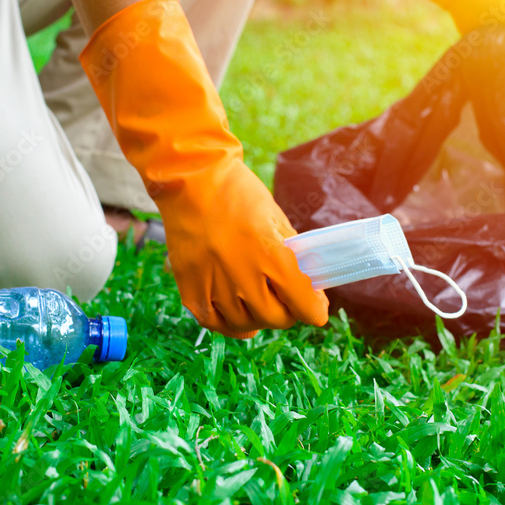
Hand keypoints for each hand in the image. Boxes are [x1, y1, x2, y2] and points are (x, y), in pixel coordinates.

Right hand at [163, 158, 329, 337]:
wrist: (190, 180)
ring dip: (259, 317)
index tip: (314, 306)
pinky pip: (214, 322)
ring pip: (247, 324)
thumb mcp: (276, 219)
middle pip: (277, 319)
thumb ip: (292, 255)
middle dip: (288, 312)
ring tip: (259, 301)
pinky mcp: (190, 289)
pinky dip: (230, 323)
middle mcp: (243, 277)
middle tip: (286, 300)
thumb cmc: (238, 192)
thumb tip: (307, 284)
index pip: (305, 306)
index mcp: (271, 256)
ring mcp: (214, 286)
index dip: (314, 309)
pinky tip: (237, 313)